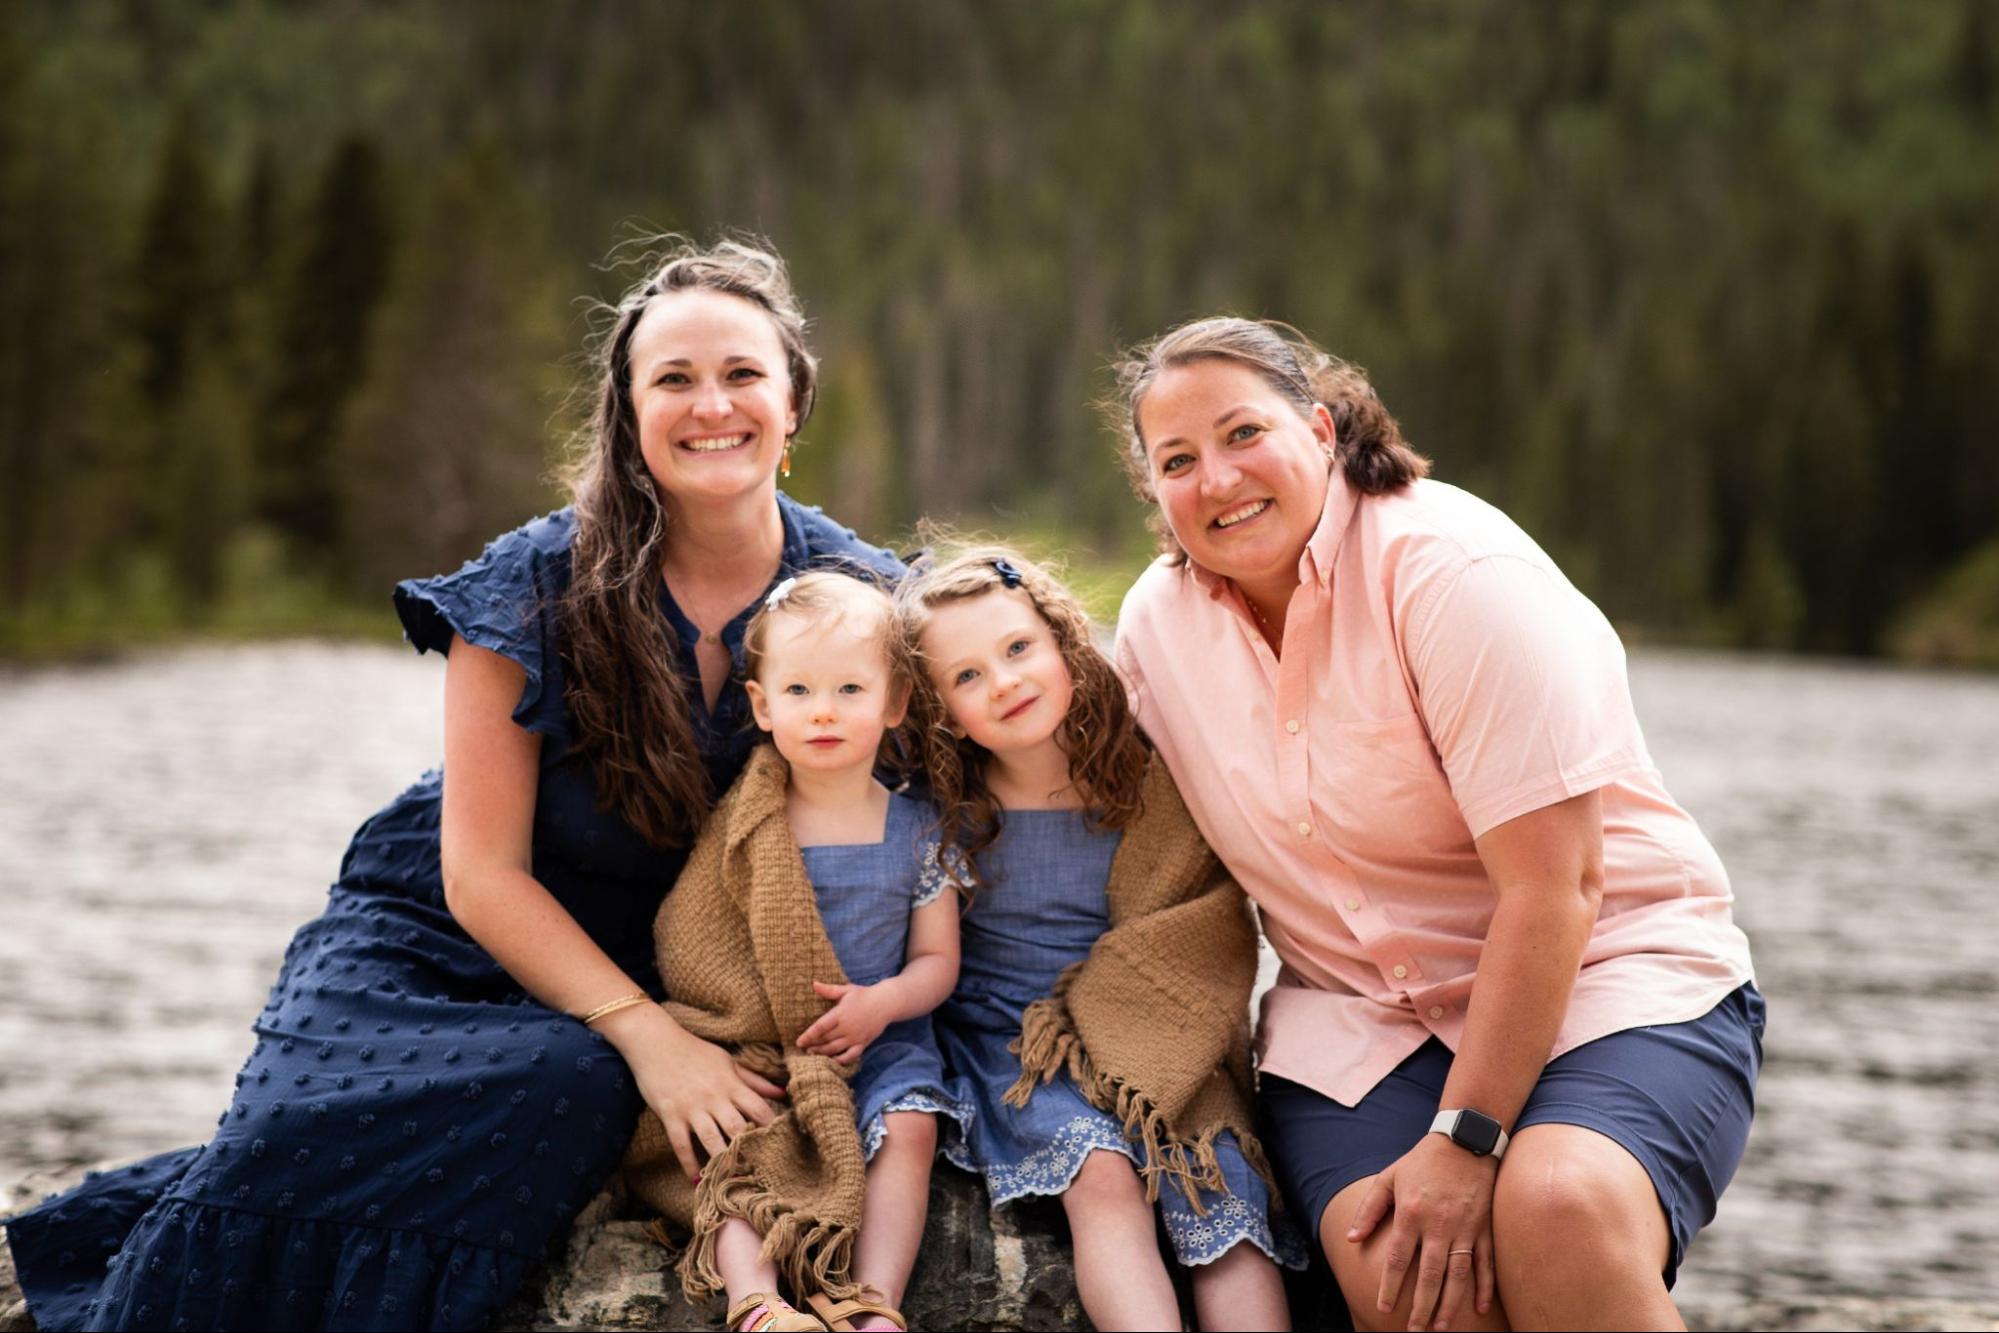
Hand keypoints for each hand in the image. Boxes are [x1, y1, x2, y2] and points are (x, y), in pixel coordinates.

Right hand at [607, 1007, 786, 1183]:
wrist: (655, 1042)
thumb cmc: (695, 1051)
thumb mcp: (727, 1062)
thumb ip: (754, 1080)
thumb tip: (782, 1092)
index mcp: (731, 1084)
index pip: (759, 1109)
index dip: (772, 1128)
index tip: (782, 1146)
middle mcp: (714, 1097)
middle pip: (738, 1129)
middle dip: (750, 1152)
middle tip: (761, 1173)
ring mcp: (691, 1108)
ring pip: (712, 1140)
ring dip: (723, 1162)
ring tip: (733, 1181)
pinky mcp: (670, 1115)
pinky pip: (682, 1146)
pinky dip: (690, 1165)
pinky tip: (697, 1180)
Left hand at [796, 979, 890, 1063]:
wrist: (886, 1003)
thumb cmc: (864, 995)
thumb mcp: (846, 990)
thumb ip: (829, 990)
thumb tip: (813, 984)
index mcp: (840, 1014)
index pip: (820, 1027)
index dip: (808, 1036)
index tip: (799, 1041)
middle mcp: (847, 1028)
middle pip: (825, 1040)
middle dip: (813, 1045)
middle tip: (803, 1048)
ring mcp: (855, 1037)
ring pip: (835, 1049)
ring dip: (822, 1053)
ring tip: (812, 1054)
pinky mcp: (863, 1043)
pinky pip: (850, 1056)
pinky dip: (840, 1060)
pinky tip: (832, 1060)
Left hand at [1347, 1133, 1498, 1331]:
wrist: (1465, 1141)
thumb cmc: (1422, 1161)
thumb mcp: (1389, 1177)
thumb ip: (1370, 1209)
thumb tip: (1352, 1240)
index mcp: (1410, 1213)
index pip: (1398, 1259)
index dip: (1391, 1286)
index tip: (1385, 1308)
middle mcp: (1438, 1225)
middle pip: (1429, 1274)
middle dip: (1421, 1307)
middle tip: (1415, 1330)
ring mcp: (1465, 1228)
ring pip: (1458, 1275)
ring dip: (1450, 1304)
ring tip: (1441, 1327)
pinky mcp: (1485, 1227)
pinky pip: (1486, 1263)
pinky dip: (1485, 1287)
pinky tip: (1481, 1308)